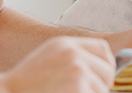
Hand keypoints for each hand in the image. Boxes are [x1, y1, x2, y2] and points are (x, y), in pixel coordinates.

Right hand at [0, 36, 114, 92]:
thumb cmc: (25, 84)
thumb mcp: (49, 58)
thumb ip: (73, 56)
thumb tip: (101, 66)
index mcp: (65, 43)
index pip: (102, 48)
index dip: (107, 64)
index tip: (104, 77)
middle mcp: (73, 52)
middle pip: (107, 69)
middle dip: (102, 84)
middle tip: (88, 92)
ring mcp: (77, 69)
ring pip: (102, 88)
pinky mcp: (78, 86)